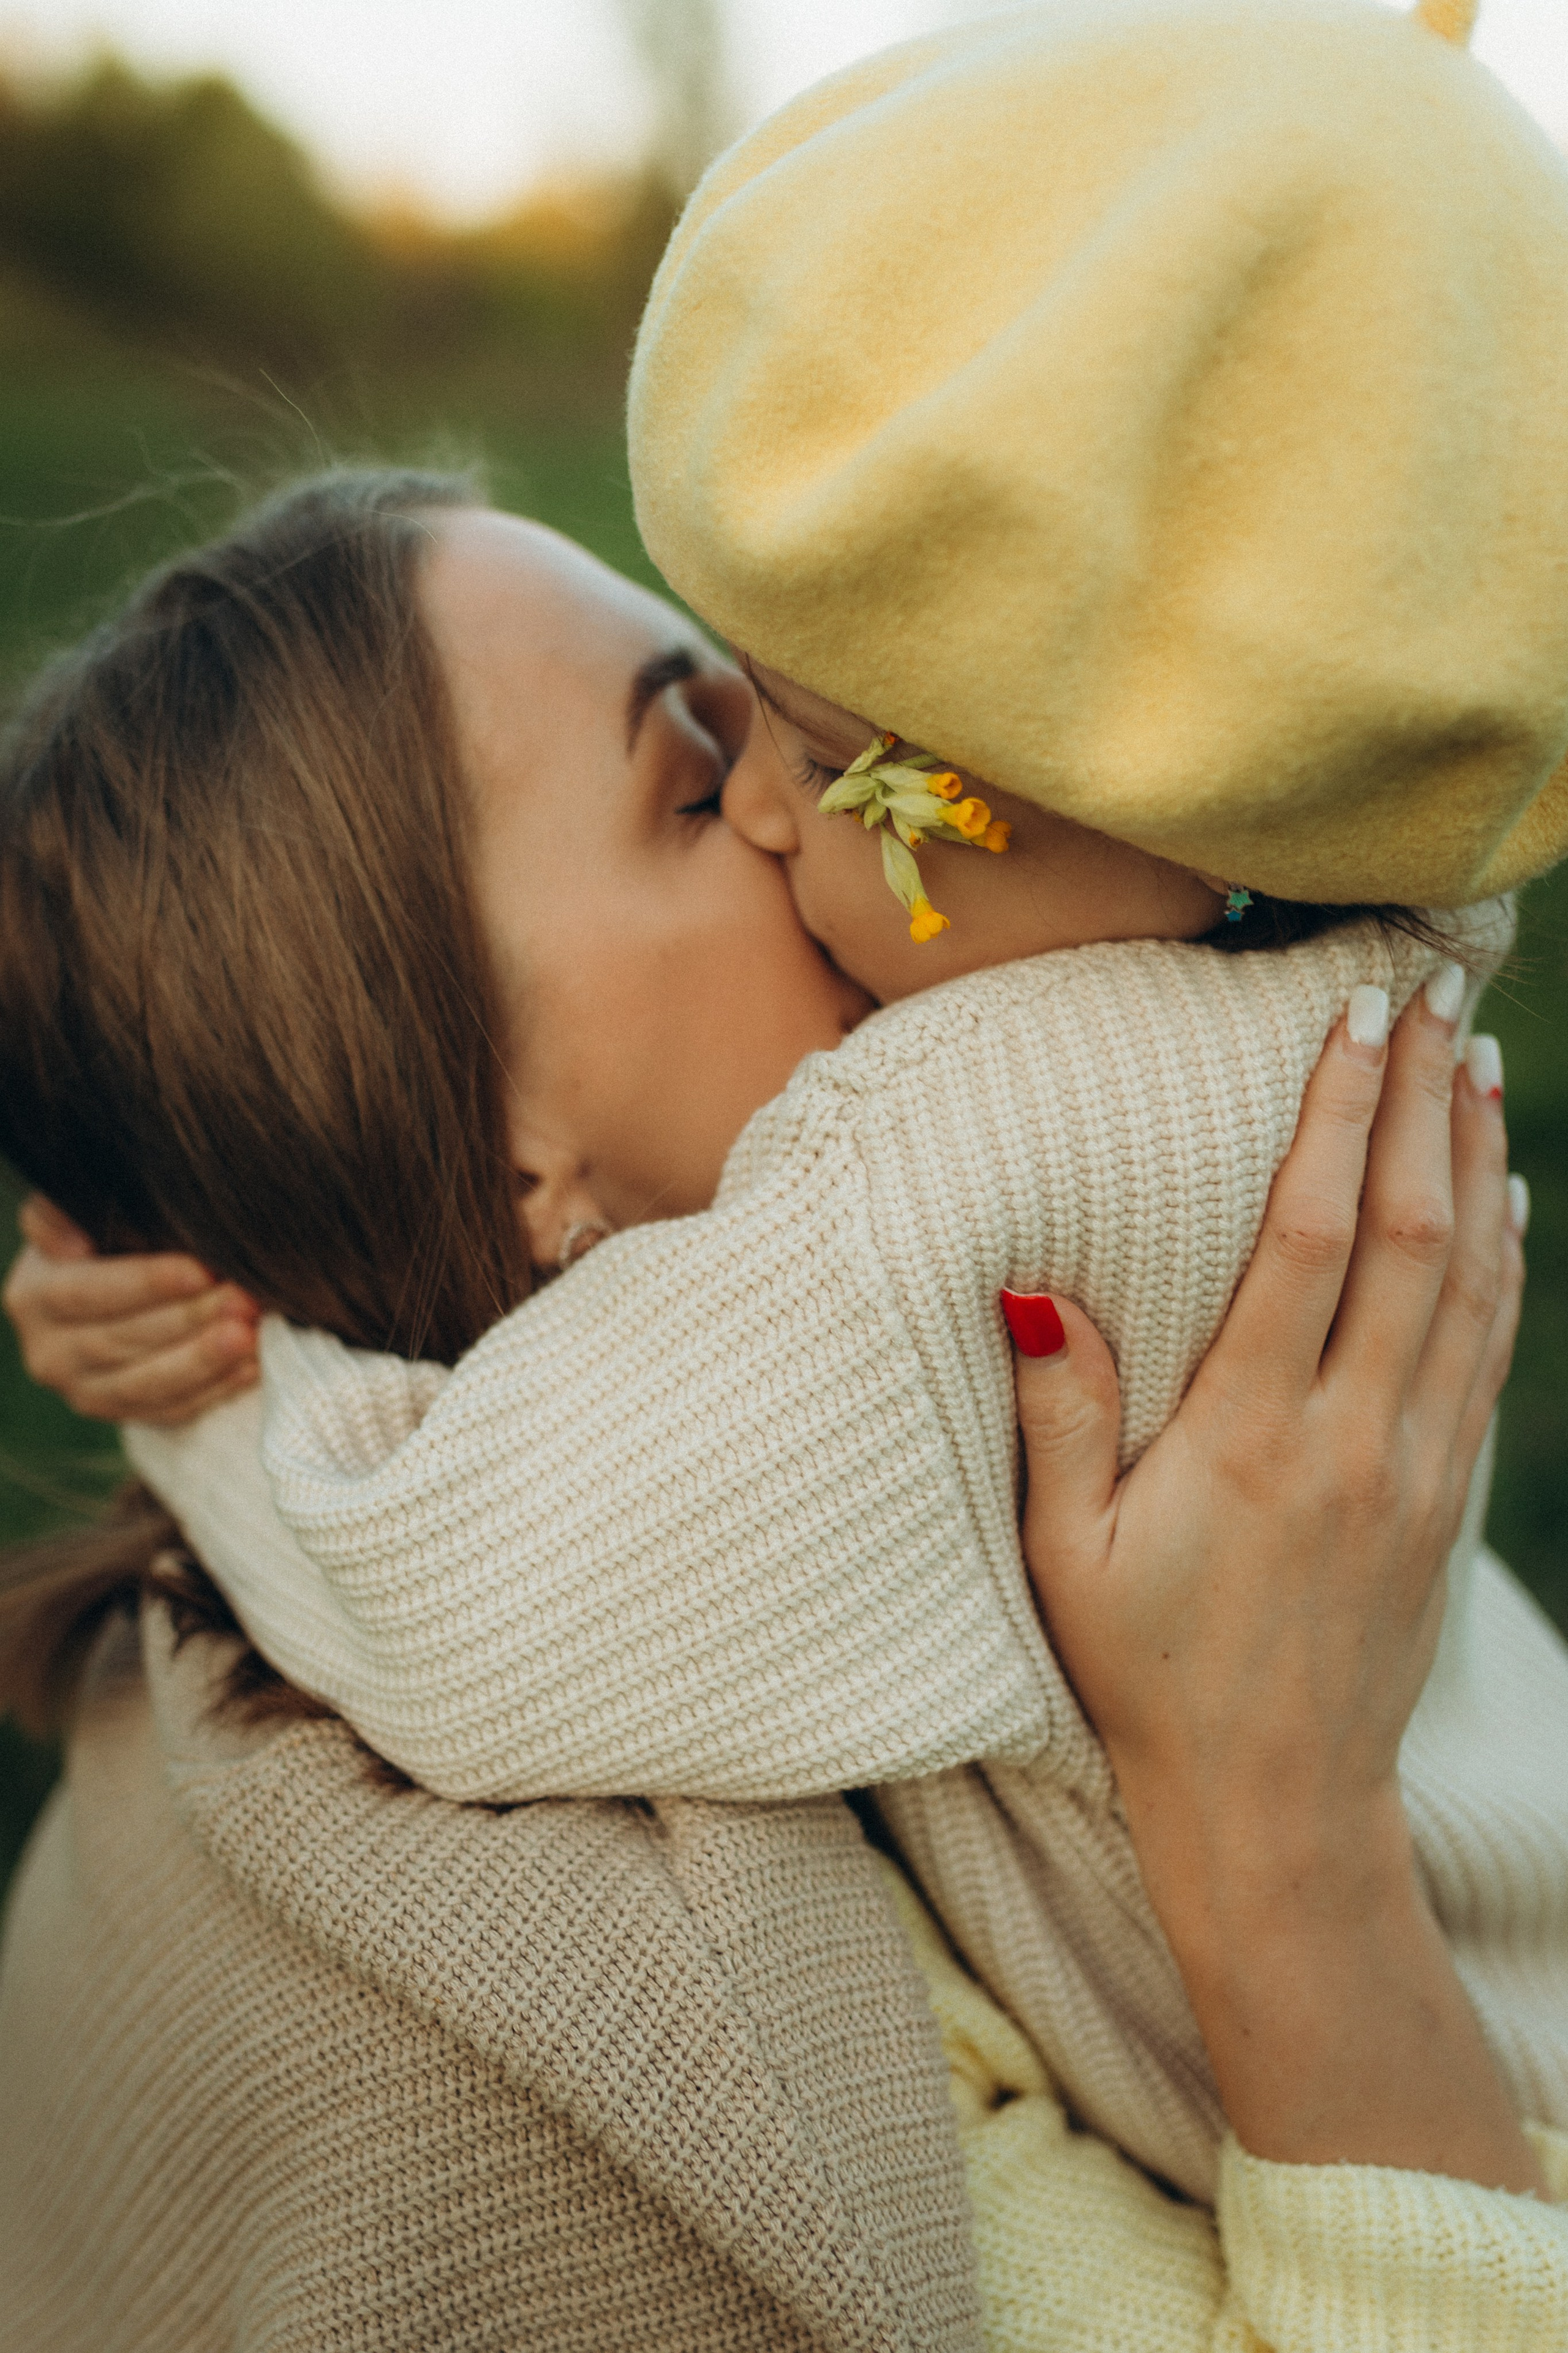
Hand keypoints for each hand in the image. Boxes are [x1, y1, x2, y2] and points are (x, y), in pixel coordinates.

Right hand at [4, 1195, 259, 1425]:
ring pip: (146, 1385)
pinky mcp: (123, 1415)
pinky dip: (216, 1388)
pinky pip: (171, 1410)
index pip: (87, 1292)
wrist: (107, 1296)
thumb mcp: (77, 1214)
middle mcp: (50, 1352)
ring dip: (204, 1360)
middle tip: (243, 1299)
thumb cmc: (102, 1241)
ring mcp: (84, 1392)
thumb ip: (63, 1213)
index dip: (144, 1284)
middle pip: (121, 1341)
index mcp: (34, 1297)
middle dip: (188, 1320)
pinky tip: (254, 1365)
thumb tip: (68, 1243)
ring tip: (250, 1335)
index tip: (199, 1270)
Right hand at [1008, 984, 1540, 2190]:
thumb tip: (1033, 1292)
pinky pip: (1488, 1349)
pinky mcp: (1446, 1498)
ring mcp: (1417, 1467)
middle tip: (1431, 999)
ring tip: (1475, 1066)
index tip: (1353, 1025)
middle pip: (1411, 1234)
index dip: (1339, 1120)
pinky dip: (1500, 1261)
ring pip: (1468, 1282)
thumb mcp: (1069, 1558)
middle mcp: (1354, 1438)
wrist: (1278, 1807)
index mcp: (1252, 1439)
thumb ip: (1061, 1419)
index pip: (1312, 1240)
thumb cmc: (1148, 1677)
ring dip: (1476, 1163)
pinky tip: (1501, 1201)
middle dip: (1424, 1105)